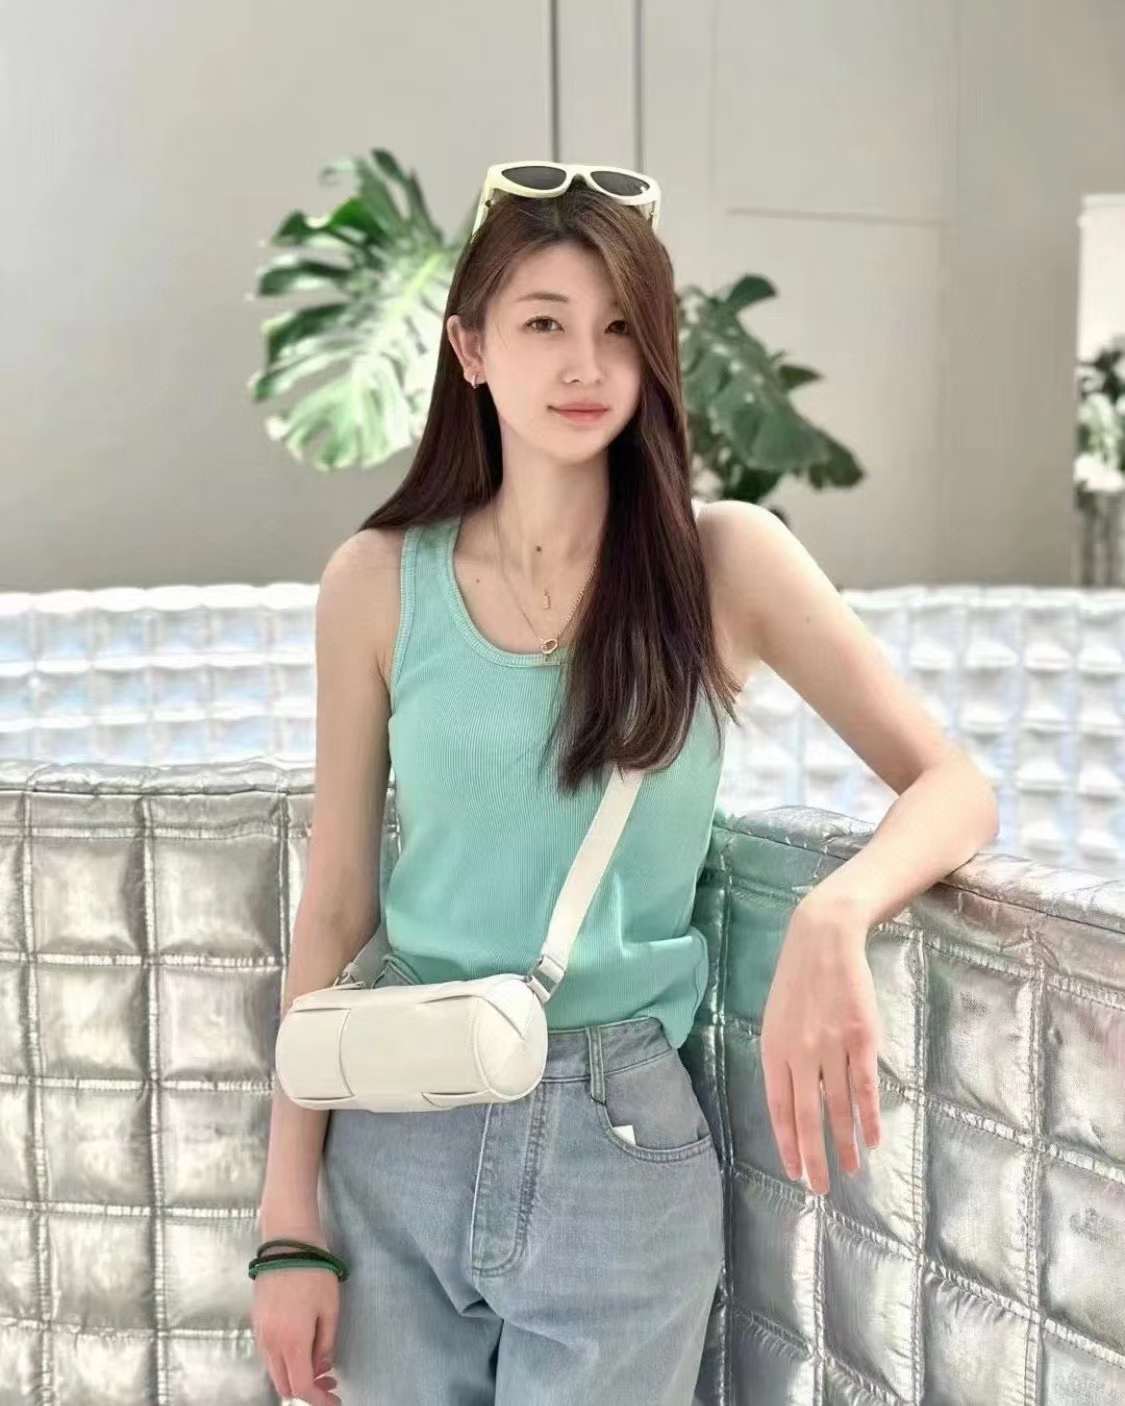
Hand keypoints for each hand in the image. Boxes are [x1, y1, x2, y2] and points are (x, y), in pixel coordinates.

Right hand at [251, 1233, 341, 1405]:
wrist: (287, 1242)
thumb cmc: (314, 1273)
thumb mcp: (330, 1309)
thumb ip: (326, 1344)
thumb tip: (322, 1368)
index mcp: (291, 1342)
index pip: (302, 1386)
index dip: (318, 1400)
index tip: (335, 1400)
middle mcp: (270, 1343)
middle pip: (284, 1385)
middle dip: (307, 1389)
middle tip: (329, 1381)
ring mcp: (260, 1333)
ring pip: (274, 1371)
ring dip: (295, 1375)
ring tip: (319, 1363)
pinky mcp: (256, 1322)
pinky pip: (268, 1355)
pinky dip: (284, 1361)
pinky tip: (302, 1347)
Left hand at [759, 898, 882, 1195]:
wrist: (824, 940)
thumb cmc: (798, 982)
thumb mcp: (777, 1019)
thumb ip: (782, 1059)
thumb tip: (791, 1101)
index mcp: (773, 1049)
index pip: (779, 1108)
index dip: (787, 1144)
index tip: (795, 1173)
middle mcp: (799, 1053)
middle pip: (807, 1117)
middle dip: (814, 1157)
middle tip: (822, 1188)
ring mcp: (831, 1047)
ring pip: (839, 1107)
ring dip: (845, 1143)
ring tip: (851, 1169)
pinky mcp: (862, 1039)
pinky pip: (865, 1087)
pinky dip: (870, 1116)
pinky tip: (873, 1138)